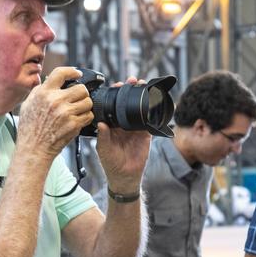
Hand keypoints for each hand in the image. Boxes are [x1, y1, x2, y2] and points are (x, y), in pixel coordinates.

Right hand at [17, 66, 94, 157]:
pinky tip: (77, 120)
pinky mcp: (73, 125)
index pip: (61, 73)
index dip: (72, 71)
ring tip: (77, 111)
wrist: (33, 149)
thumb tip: (49, 81)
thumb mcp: (27, 104)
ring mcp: (66, 113)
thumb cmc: (29, 128)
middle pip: (81, 88)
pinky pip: (89, 116)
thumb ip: (39, 91)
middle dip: (81, 93)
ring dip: (85, 106)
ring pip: (88, 102)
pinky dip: (86, 118)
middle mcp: (55, 101)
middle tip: (77, 99)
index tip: (78, 73)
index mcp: (44, 93)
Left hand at [94, 76, 150, 190]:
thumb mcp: (103, 149)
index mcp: (111, 125)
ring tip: (143, 85)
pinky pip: (150, 120)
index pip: (113, 106)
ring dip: (142, 96)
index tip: (117, 85)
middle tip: (133, 80)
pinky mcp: (146, 134)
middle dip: (130, 90)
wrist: (125, 176)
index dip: (116, 95)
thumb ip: (103, 137)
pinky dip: (153, 110)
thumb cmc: (111, 163)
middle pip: (127, 103)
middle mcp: (123, 124)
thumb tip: (101, 123)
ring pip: (139, 108)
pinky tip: (154, 100)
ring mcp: (135, 128)